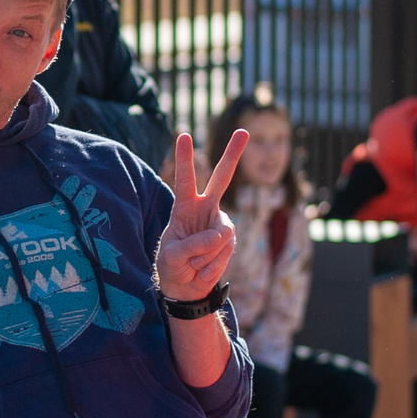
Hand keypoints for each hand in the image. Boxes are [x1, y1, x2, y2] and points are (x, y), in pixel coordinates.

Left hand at [158, 130, 247, 301]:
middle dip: (233, 154)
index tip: (184, 135)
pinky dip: (212, 266)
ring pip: (220, 235)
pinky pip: (224, 251)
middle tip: (244, 131)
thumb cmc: (172, 266)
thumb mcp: (172, 257)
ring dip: (204, 256)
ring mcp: (220, 224)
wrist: (186, 287)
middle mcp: (205, 208)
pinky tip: (202, 271)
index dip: (185, 159)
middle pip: (222, 178)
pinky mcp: (229, 241)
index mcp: (184, 206)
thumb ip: (192, 245)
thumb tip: (220, 236)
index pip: (185, 179)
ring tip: (193, 265)